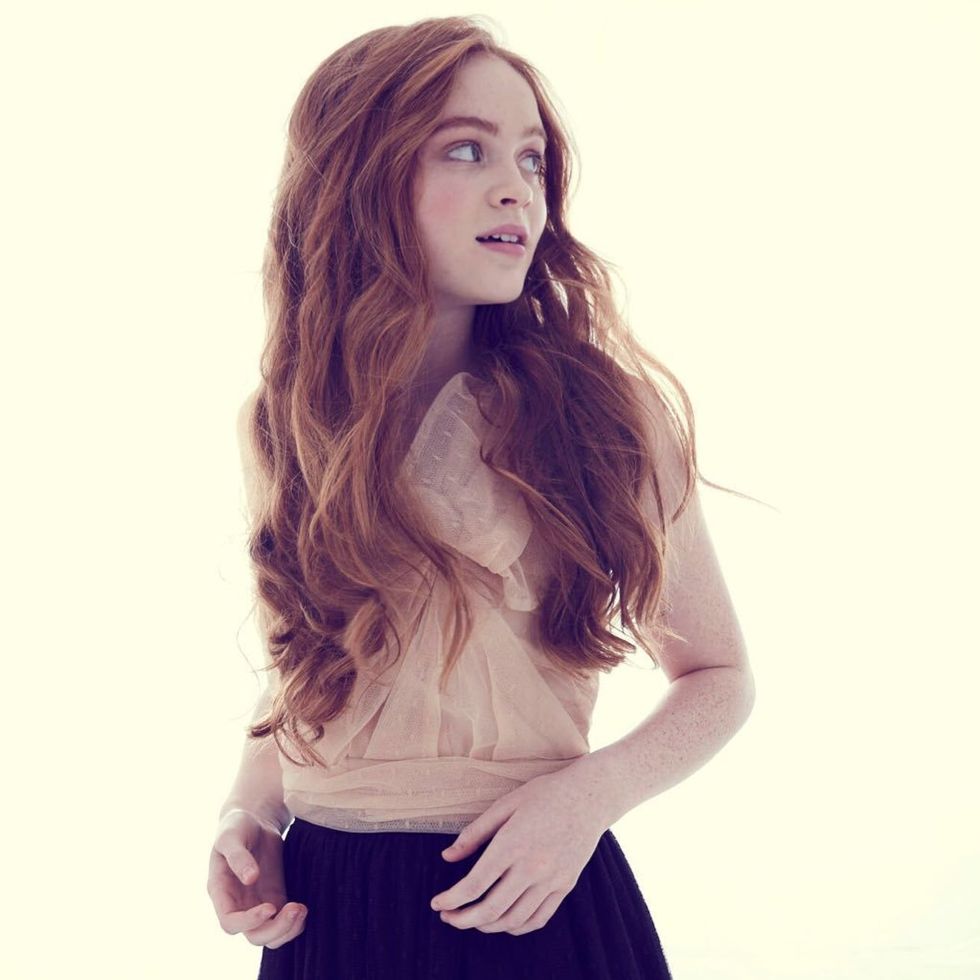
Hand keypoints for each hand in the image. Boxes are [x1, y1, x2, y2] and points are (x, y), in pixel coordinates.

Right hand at [207, 808, 306, 948]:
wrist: (254, 820)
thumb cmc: (237, 826)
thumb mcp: (231, 835)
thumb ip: (238, 856)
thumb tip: (250, 878)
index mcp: (221, 892)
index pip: (230, 922)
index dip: (249, 922)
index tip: (270, 907)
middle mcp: (238, 904)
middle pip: (254, 935)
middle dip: (275, 929)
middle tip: (296, 909)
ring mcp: (257, 903)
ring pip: (269, 935)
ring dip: (287, 929)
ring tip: (302, 909)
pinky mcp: (275, 897)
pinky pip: (283, 923)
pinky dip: (295, 923)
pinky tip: (304, 907)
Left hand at [429, 764, 609, 935]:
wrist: (589, 796)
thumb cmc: (544, 794)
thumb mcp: (505, 805)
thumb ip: (474, 833)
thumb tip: (446, 857)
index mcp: (512, 843)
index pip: (475, 885)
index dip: (452, 899)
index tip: (437, 903)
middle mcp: (532, 867)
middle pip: (491, 909)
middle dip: (463, 919)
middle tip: (448, 918)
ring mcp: (551, 879)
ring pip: (514, 919)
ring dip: (488, 926)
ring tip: (472, 919)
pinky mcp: (565, 886)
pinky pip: (538, 918)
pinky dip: (517, 926)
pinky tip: (503, 921)